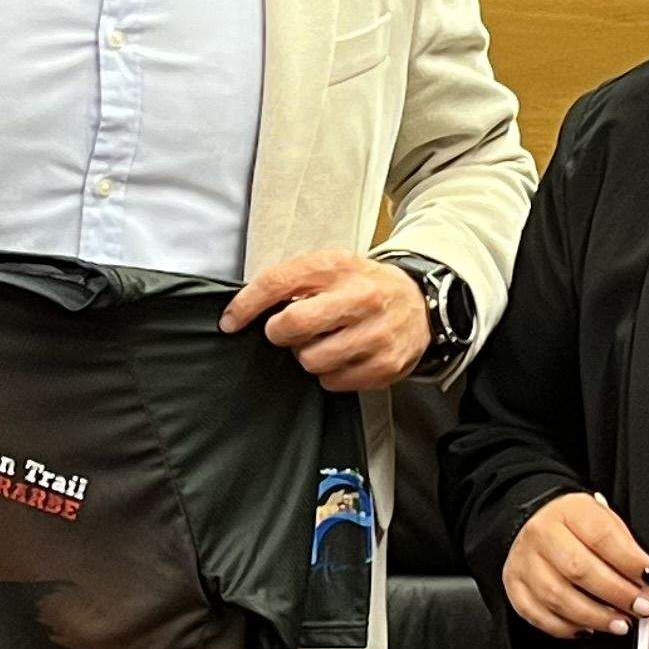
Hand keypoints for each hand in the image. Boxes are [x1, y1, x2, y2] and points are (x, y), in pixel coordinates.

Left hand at [222, 247, 427, 392]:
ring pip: (311, 360)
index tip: (230, 322)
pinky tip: (342, 356)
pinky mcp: (385, 364)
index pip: (278, 283)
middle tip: (289, 331)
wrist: (418, 302)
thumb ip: (290, 281)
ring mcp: (376, 334)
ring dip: (307, 355)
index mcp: (338, 267)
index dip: (245, 306)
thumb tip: (244, 309)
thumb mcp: (329, 266)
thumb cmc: (362, 285)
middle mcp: (360, 298)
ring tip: (323, 342)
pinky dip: (329, 374)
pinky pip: (332, 382)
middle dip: (280, 333)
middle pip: (293, 325)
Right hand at [504, 492, 648, 641]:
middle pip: (579, 569)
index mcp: (569, 511)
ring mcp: (524, 562)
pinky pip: (538, 615)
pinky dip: (566, 627)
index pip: (601, 536)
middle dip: (617, 594)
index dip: (629, 561)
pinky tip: (588, 628)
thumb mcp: (604, 521)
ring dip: (595, 617)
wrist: (534, 521)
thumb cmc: (575, 526)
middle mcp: (541, 534)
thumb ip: (624, 548)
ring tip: (620, 624)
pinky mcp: (514, 586)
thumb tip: (646, 580)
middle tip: (641, 608)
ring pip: (557, 597)